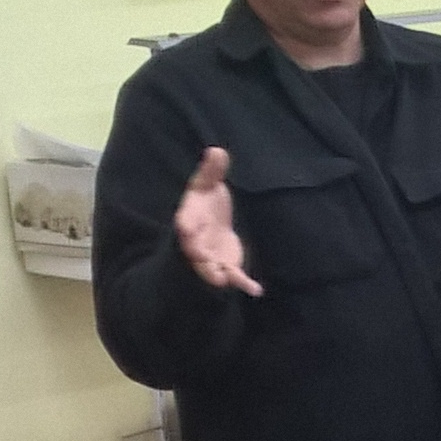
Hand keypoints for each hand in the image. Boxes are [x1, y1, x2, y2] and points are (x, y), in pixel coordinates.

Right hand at [173, 147, 263, 295]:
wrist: (210, 225)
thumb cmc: (205, 201)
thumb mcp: (207, 184)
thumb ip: (211, 171)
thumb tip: (217, 150)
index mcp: (190, 218)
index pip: (185, 221)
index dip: (185, 224)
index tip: (185, 226)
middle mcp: (196, 240)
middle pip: (193, 249)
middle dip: (196, 252)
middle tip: (199, 255)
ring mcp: (210, 256)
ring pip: (209, 268)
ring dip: (214, 273)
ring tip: (222, 279)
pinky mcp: (226, 265)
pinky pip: (234, 276)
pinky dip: (243, 283)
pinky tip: (255, 290)